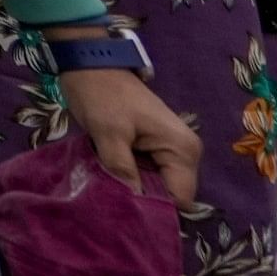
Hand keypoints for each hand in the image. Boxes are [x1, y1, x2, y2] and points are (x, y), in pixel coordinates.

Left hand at [57, 63, 200, 206]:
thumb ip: (122, 170)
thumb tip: (132, 205)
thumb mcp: (108, 133)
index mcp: (182, 149)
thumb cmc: (102, 94)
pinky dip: (129, 177)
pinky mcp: (153, 147)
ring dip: (133, 189)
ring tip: (106, 190)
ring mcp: (169, 150)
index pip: (180, 199)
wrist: (91, 63)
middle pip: (170, 194)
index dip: (154, 209)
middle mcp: (185, 153)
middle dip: (142, 200)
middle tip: (110, 202)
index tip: (124, 212)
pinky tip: (109, 178)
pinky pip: (146, 173)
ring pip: (156, 185)